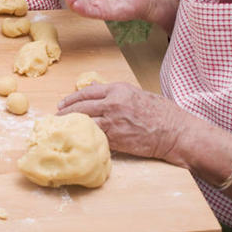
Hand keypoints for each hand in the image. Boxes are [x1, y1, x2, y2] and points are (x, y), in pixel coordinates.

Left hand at [57, 82, 186, 159]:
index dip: (71, 99)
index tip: (62, 104)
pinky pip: (96, 137)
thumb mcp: (137, 94)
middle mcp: (113, 103)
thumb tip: (96, 91)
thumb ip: (116, 93)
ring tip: (62, 130)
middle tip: (57, 118)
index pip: (87, 92)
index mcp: (119, 89)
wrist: (175, 131)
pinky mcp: (117, 138)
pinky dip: (85, 139)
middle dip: (66, 113)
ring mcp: (114, 121)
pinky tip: (77, 141)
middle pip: (81, 107)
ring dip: (71, 127)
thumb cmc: (161, 113)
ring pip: (85, 122)